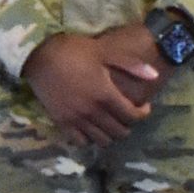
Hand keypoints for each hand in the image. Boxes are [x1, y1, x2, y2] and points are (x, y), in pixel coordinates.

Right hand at [25, 24, 166, 150]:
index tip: (143, 107)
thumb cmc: (73, 50)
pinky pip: (80, 141)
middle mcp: (92, 111)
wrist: (39, 56)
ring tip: (110, 122)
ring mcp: (76, 119)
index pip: (132, 116)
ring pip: (102, 140)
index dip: (142, 113)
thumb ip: (130, 65)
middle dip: (128, 124)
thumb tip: (154, 75)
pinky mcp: (62, 122)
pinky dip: (90, 138)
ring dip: (111, 134)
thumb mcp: (104, 51)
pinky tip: (91, 128)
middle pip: (119, 131)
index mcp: (105, 94)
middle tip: (126, 114)